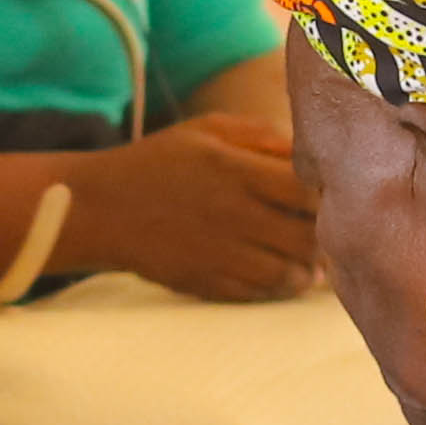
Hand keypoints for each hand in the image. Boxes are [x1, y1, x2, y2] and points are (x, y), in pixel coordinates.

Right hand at [56, 113, 317, 300]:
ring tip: (303, 256)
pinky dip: (279, 287)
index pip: (307, 191)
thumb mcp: (207, 130)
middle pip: (306, 237)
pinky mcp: (208, 283)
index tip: (323, 194)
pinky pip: (261, 294)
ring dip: (307, 268)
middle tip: (320, 230)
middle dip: (322, 236)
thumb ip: (262, 136)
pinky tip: (278, 272)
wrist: (100, 209)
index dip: (325, 195)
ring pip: (291, 274)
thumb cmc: (158, 163)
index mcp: (236, 171)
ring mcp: (221, 254)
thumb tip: (310, 157)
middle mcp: (233, 215)